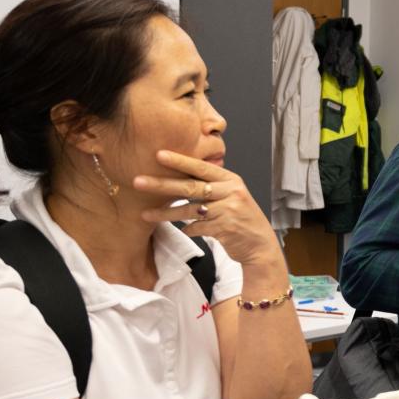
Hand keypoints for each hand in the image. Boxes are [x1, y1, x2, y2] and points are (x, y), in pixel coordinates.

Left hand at [134, 151, 279, 267]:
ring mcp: (228, 210)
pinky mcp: (224, 228)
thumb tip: (179, 178)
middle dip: (162, 184)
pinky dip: (189, 229)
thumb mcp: (231, 195)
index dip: (179, 160)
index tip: (158, 154)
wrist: (260, 244)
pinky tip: (186, 230)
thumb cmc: (241, 218)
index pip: (201, 167)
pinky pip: (196, 227)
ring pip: (188, 210)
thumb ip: (211, 186)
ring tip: (145, 214)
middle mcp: (230, 192)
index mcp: (230, 180)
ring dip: (165, 213)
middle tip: (138, 181)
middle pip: (190, 186)